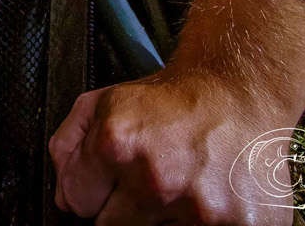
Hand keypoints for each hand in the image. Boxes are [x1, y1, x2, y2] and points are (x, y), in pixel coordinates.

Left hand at [49, 0, 304, 223]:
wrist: (240, 92)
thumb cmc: (173, 102)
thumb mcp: (105, 102)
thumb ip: (70, 147)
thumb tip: (64, 198)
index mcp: (117, 144)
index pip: (77, 203)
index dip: (92, 191)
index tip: (109, 181)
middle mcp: (156, 180)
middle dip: (124, 210)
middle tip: (148, 184)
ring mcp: (199, 210)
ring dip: (162, 219)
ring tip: (178, 189)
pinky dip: (196, 224)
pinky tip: (203, 202)